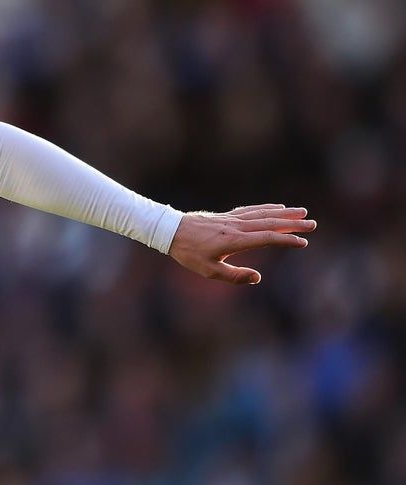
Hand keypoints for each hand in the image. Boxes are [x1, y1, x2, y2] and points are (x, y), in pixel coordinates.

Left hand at [169, 204, 315, 284]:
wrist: (171, 231)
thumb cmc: (188, 253)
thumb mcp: (208, 271)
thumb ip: (234, 276)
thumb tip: (257, 278)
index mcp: (234, 241)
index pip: (267, 238)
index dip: (286, 240)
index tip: (303, 242)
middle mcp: (236, 227)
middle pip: (270, 223)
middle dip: (292, 223)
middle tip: (313, 223)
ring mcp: (232, 219)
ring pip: (262, 214)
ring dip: (283, 213)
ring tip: (302, 212)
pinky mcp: (226, 216)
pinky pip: (251, 210)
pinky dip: (266, 208)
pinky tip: (277, 207)